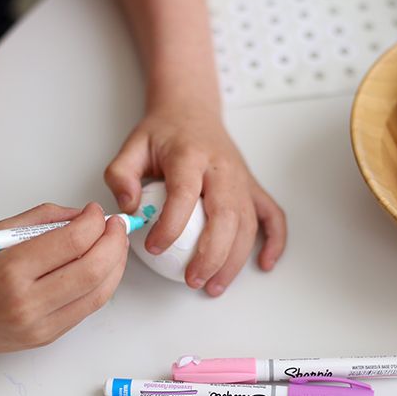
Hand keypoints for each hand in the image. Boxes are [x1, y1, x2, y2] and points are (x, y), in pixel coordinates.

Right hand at [0, 202, 128, 352]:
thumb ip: (45, 220)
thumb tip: (84, 216)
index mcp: (10, 270)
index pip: (72, 242)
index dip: (94, 222)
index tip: (95, 210)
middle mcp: (27, 302)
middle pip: (93, 269)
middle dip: (114, 242)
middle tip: (116, 225)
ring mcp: (39, 326)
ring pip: (98, 293)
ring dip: (116, 265)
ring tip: (116, 244)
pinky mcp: (47, 338)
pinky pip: (88, 309)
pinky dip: (103, 285)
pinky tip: (104, 268)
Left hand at [104, 103, 286, 295]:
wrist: (192, 110)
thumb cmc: (163, 132)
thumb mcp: (132, 147)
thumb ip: (121, 176)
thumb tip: (130, 211)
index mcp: (190, 155)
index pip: (185, 194)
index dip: (171, 225)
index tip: (154, 247)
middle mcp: (222, 168)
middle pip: (226, 215)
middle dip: (212, 254)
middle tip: (193, 280)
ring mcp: (242, 179)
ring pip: (248, 222)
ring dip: (235, 259)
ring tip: (214, 285)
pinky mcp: (252, 187)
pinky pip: (273, 215)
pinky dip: (275, 241)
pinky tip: (264, 263)